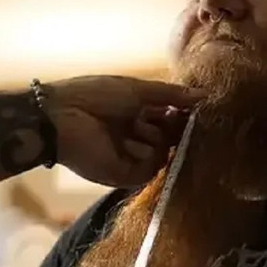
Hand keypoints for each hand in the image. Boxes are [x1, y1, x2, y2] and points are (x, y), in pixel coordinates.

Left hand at [45, 75, 203, 186]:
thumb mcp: (138, 89)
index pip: (172, 119)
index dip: (183, 114)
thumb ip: (172, 95)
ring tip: (132, 126)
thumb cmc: (96, 96)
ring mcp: (133, 158)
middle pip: (172, 138)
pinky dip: (143, 153)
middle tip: (168, 116)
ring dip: (151, 137)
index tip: (196, 109)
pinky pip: (151, 167)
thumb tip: (204, 95)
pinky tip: (128, 142)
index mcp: (140, 114)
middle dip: (172, 127)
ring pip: (164, 152)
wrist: (62, 118)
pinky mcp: (126, 176)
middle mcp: (139, 137)